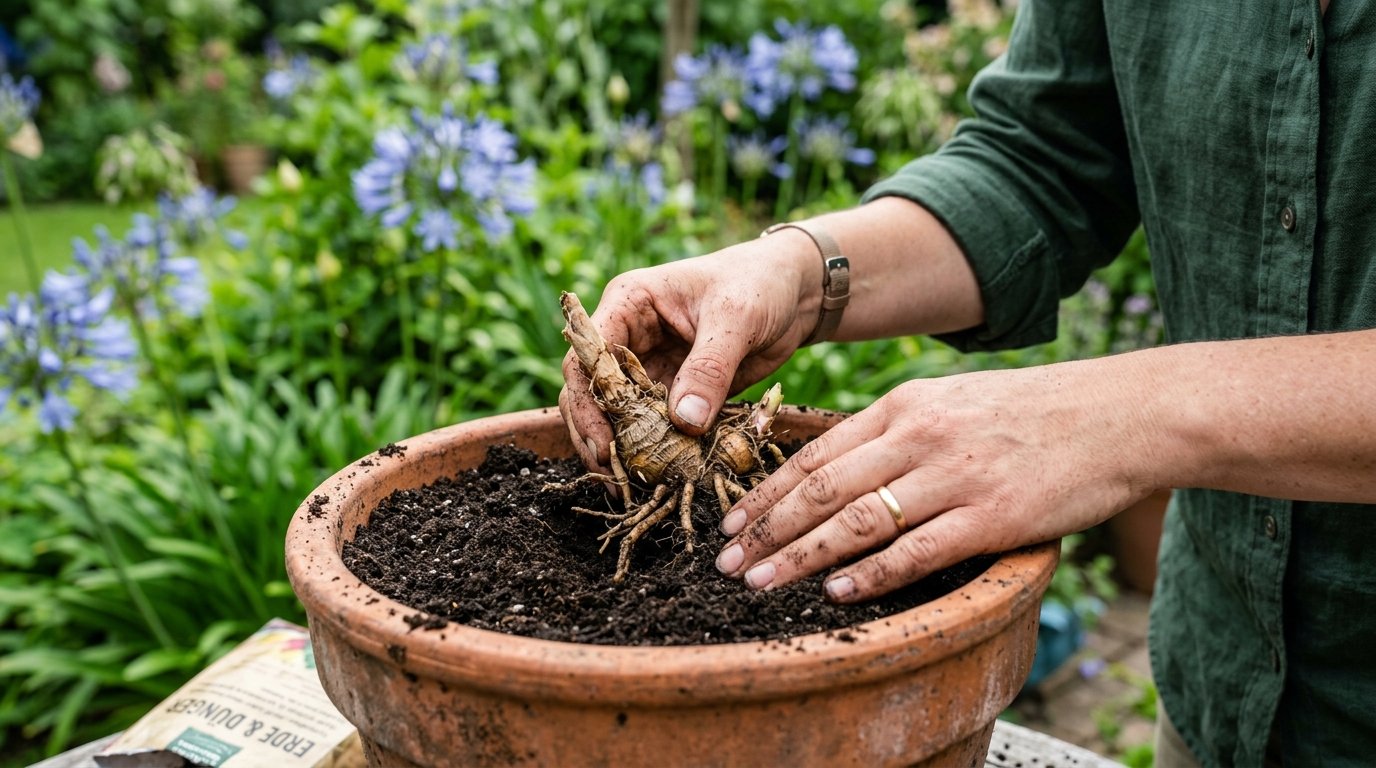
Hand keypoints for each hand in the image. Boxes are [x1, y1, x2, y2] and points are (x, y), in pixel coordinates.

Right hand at [559, 229, 821, 470]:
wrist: (794, 292)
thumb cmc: (759, 284)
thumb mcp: (737, 318)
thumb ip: (710, 369)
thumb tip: (684, 423)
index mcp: (629, 304)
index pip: (587, 358)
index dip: (587, 403)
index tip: (604, 446)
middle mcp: (629, 337)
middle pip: (591, 393)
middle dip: (595, 436)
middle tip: (612, 480)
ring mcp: (649, 367)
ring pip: (617, 415)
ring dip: (622, 450)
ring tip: (630, 488)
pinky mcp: (673, 392)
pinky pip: (653, 426)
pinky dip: (655, 451)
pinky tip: (661, 477)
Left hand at [713, 359, 1155, 601]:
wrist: (1119, 415)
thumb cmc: (1032, 413)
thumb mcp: (952, 402)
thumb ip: (896, 431)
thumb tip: (838, 468)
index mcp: (905, 406)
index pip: (817, 454)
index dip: (767, 492)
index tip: (732, 521)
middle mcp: (920, 436)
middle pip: (822, 488)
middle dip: (767, 528)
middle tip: (727, 561)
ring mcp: (955, 476)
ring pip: (858, 521)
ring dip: (802, 556)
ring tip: (762, 583)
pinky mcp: (992, 516)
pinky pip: (917, 550)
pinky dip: (872, 574)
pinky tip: (838, 592)